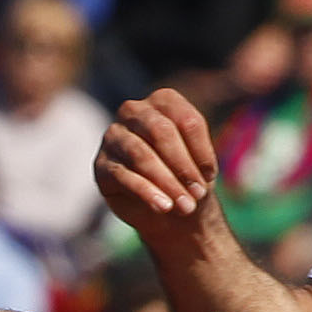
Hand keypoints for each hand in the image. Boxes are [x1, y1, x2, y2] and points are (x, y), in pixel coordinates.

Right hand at [96, 89, 222, 233]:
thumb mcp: (200, 167)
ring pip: (140, 154)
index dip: (201, 150)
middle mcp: (134, 111)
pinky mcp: (101, 164)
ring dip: (166, 182)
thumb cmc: (186, 179)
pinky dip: (147, 193)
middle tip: (197, 194)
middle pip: (161, 131)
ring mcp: (114, 136)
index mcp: (163, 101)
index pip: (186, 120)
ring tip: (184, 206)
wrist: (169, 209)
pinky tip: (163, 207)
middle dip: (182, 166)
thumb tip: (192, 177)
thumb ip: (197, 163)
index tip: (210, 176)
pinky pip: (123, 176)